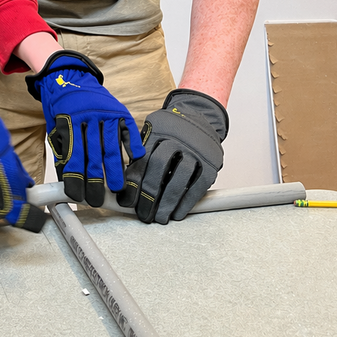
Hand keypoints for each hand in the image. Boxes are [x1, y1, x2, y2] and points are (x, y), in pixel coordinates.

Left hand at [26, 50, 145, 205]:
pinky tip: (135, 161)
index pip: (73, 155)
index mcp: (69, 121)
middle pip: (93, 154)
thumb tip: (67, 181)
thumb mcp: (54, 127)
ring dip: (115, 169)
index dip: (75, 177)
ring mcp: (106, 113)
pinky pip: (128, 131)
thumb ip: (63, 151)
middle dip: (95, 179)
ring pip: (111, 145)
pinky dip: (132, 146)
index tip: (77, 195)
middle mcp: (89, 117)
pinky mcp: (119, 110)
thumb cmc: (60, 107)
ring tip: (118, 188)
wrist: (69, 76)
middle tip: (98, 199)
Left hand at [118, 89, 227, 223]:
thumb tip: (124, 184)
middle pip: (159, 166)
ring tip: (160, 217)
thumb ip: (140, 153)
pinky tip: (177, 213)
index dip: (133, 182)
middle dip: (149, 194)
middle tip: (143, 213)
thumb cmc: (170, 131)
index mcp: (158, 129)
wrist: (200, 118)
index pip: (142, 158)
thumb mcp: (153, 132)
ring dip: (168, 202)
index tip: (126, 201)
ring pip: (179, 178)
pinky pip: (198, 185)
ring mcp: (196, 149)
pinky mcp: (211, 162)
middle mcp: (177, 137)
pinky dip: (187, 202)